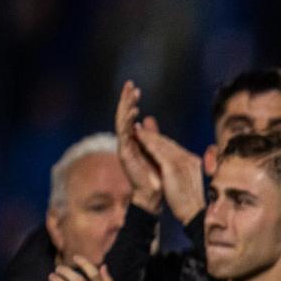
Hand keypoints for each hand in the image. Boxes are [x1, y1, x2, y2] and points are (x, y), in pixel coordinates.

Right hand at [115, 81, 163, 210]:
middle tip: (129, 84)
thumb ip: (152, 135)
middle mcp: (127, 142)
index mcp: (134, 140)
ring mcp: (125, 148)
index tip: (135, 89)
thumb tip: (147, 119)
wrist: (155, 195)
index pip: (130, 116)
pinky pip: (125, 135)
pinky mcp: (125, 154)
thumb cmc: (158, 176)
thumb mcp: (157, 150)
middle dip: (126, 100)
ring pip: (123, 122)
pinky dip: (128, 123)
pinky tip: (133, 113)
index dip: (131, 102)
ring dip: (126, 107)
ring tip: (131, 94)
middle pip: (124, 116)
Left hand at [138, 127, 205, 224]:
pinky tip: (139, 139)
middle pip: (168, 143)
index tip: (149, 135)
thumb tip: (170, 167)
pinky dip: (148, 143)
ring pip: (163, 144)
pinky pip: (158, 152)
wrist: (192, 213)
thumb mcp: (185, 182)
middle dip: (154, 135)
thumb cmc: (188, 202)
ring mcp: (183, 162)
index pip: (174, 147)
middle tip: (140, 128)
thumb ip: (180, 171)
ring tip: (137, 131)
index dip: (160, 140)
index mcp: (193, 161)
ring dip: (149, 136)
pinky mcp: (173, 167)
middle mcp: (189, 158)